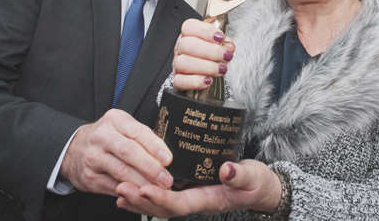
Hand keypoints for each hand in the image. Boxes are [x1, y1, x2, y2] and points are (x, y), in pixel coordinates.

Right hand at [59, 109, 173, 195]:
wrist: (74, 148)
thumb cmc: (107, 137)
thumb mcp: (122, 127)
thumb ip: (141, 137)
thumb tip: (169, 155)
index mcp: (115, 120)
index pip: (138, 132)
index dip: (155, 146)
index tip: (169, 159)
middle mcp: (102, 136)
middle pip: (128, 151)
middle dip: (150, 167)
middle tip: (167, 179)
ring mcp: (94, 157)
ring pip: (120, 171)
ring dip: (142, 183)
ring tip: (158, 190)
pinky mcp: (89, 176)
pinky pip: (112, 186)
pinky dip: (129, 191)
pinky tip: (142, 195)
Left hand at [114, 160, 281, 217]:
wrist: (259, 190)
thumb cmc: (256, 183)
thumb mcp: (252, 177)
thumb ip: (239, 175)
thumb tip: (226, 170)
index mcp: (209, 200)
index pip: (179, 204)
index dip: (160, 199)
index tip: (143, 190)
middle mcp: (196, 202)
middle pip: (164, 208)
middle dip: (141, 200)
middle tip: (121, 188)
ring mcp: (191, 198)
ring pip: (160, 205)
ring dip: (139, 199)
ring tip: (118, 190)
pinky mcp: (189, 190)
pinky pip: (163, 197)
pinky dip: (145, 195)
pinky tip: (130, 191)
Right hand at [172, 19, 235, 90]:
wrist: (203, 72)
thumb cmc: (210, 55)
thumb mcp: (219, 45)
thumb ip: (224, 43)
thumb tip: (228, 46)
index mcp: (189, 34)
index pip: (189, 26)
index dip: (205, 31)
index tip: (220, 37)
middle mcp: (181, 47)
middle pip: (187, 44)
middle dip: (211, 51)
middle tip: (226, 56)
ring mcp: (177, 64)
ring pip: (183, 63)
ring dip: (206, 67)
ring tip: (221, 69)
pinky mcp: (178, 79)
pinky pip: (180, 81)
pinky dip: (196, 82)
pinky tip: (208, 80)